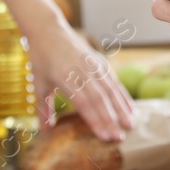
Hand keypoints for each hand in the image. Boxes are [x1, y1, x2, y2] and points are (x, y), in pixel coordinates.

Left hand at [28, 21, 135, 142]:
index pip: (84, 102)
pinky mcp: (100, 61)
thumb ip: (43, 110)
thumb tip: (45, 133)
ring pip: (111, 88)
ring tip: (131, 125)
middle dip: (111, 119)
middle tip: (120, 138)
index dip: (96, 120)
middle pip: (100, 98)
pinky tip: (130, 108)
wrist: (48, 30)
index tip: (105, 137)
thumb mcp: (39, 85)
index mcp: (65, 77)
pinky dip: (123, 95)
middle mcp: (82, 70)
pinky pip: (114, 80)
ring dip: (122, 107)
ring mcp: (93, 65)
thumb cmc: (42, 60)